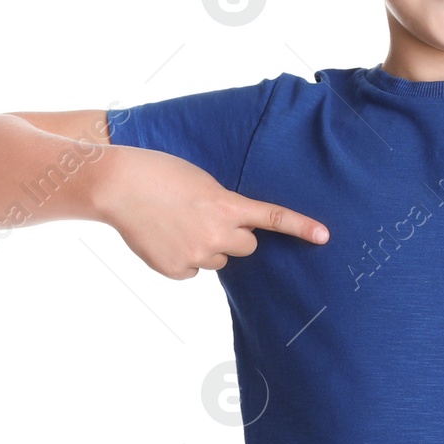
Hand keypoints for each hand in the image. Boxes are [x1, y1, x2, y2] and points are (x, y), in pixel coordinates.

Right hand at [94, 146, 328, 279]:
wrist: (118, 185)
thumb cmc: (160, 173)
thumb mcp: (203, 182)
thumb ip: (224, 206)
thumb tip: (230, 232)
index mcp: (227, 206)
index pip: (272, 218)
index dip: (301, 227)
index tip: (325, 237)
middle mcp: (217, 234)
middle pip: (247, 247)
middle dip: (235, 236)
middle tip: (207, 218)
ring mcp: (197, 255)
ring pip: (219, 260)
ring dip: (207, 246)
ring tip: (179, 224)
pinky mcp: (176, 269)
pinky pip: (193, 270)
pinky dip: (183, 258)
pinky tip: (164, 238)